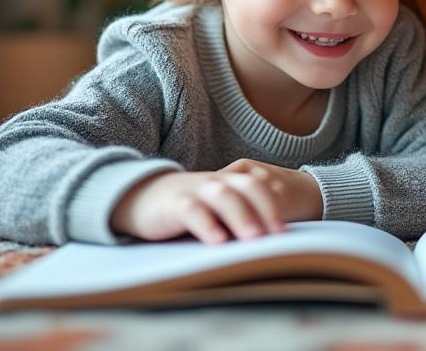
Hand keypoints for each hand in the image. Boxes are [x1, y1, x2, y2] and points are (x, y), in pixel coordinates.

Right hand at [110, 160, 323, 242]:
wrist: (139, 197)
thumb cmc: (183, 209)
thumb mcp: (213, 209)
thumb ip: (237, 218)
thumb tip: (267, 242)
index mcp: (228, 182)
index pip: (258, 187)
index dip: (274, 206)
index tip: (287, 232)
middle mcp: (215, 183)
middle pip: (247, 188)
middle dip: (266, 210)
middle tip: (278, 236)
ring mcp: (194, 190)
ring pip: (222, 196)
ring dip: (241, 216)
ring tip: (254, 239)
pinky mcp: (173, 203)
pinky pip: (192, 210)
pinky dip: (206, 224)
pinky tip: (217, 241)